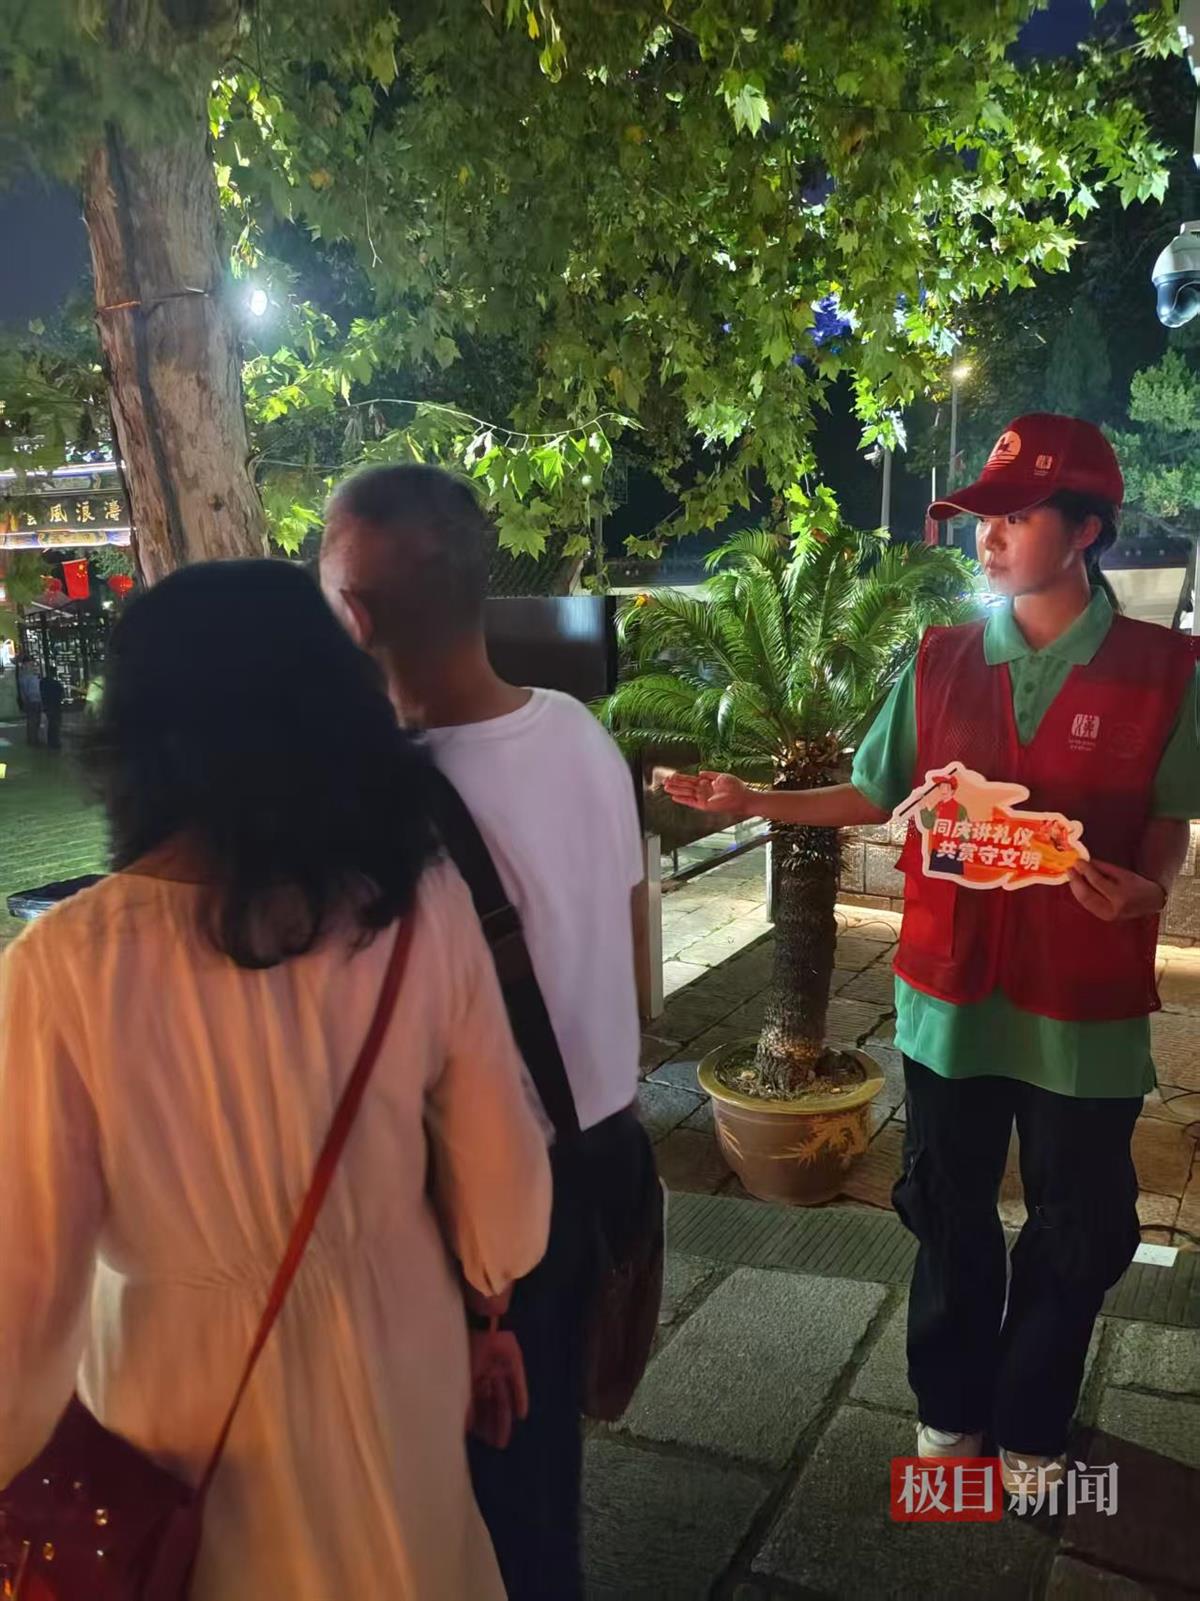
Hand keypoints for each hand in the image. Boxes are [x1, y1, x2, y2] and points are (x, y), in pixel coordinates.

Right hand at [466, 1326, 528, 1449]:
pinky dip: (520, 1398)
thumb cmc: (466, 1349)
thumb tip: (463, 1427)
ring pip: (503, 1399)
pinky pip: (519, 1384)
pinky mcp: (514, 1363)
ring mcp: (500, 1370)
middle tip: (497, 1446)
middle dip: (493, 1426)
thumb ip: (465, 1402)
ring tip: (505, 1439)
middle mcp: (486, 1375)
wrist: (481, 1323)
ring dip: (504, 1419)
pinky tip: (522, 1415)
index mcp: (472, 1377)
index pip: (476, 1405)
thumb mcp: (462, 1378)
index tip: (478, 1440)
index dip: (478, 1422)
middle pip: (491, 1405)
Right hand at [662, 769, 753, 817]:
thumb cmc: (735, 787)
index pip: (690, 780)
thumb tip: (699, 772)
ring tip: (665, 787)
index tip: (671, 776)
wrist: (742, 797)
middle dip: (675, 784)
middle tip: (663, 781)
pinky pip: (691, 802)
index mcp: (706, 784)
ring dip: (676, 790)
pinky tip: (674, 797)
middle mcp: (703, 791)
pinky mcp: (704, 805)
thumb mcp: (721, 776)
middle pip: (685, 786)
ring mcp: (703, 798)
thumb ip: (710, 774)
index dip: (680, 778)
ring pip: (686, 793)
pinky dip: (683, 799)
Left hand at [1068, 859, 1166, 922]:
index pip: (1097, 881)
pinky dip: (1081, 895)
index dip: (1085, 870)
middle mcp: (1113, 909)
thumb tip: (1085, 862)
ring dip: (1075, 888)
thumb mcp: (1123, 873)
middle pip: (1086, 895)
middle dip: (1075, 881)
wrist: (1151, 902)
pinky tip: (1078, 886)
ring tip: (1072, 876)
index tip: (1077, 861)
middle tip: (1070, 869)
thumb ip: (1103, 868)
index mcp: (1120, 896)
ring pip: (1084, 902)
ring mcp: (1107, 916)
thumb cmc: (1138, 885)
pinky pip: (1088, 905)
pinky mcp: (1104, 918)